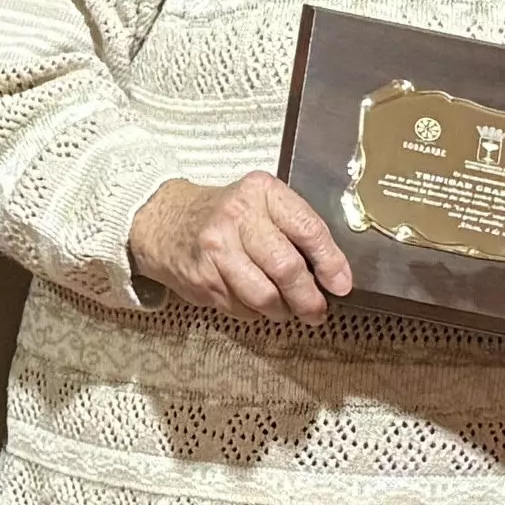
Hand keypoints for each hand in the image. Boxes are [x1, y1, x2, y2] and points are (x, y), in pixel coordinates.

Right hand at [128, 172, 354, 325]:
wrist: (163, 220)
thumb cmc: (223, 214)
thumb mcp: (259, 203)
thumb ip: (294, 228)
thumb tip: (332, 274)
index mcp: (262, 192)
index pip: (307, 228)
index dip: (330, 262)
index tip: (342, 284)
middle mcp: (238, 216)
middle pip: (286, 268)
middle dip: (308, 298)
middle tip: (317, 311)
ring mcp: (216, 249)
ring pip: (264, 295)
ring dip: (282, 310)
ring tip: (286, 310)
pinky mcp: (202, 277)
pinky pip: (241, 307)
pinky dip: (255, 312)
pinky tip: (254, 303)